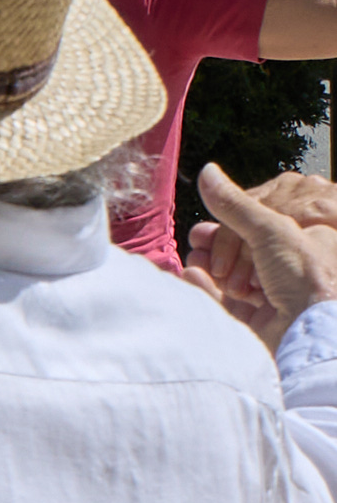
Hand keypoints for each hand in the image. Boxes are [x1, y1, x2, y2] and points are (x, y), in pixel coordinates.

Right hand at [189, 163, 336, 350]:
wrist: (309, 329)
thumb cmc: (307, 276)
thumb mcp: (270, 228)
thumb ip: (235, 204)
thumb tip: (208, 172)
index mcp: (304, 246)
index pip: (261, 231)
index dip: (234, 225)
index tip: (212, 221)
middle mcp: (290, 273)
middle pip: (241, 255)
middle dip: (215, 247)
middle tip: (197, 240)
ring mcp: (272, 300)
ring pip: (228, 280)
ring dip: (207, 267)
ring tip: (194, 259)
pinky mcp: (253, 324)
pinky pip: (223, 305)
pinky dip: (205, 290)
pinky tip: (193, 278)